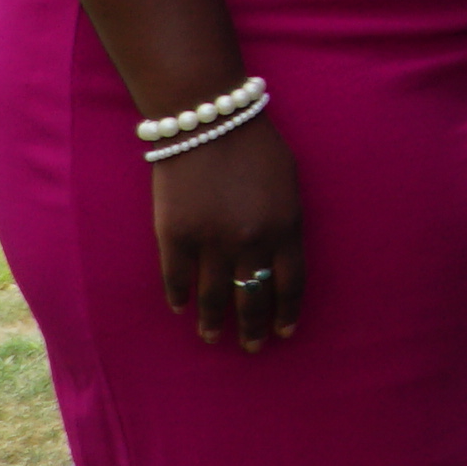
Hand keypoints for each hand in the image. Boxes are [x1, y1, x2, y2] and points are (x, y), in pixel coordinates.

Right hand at [149, 107, 304, 345]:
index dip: (288, 311)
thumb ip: (286, 222)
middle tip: (251, 346)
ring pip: (214, 297)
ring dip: (214, 322)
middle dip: (253, 328)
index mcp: (286, 227)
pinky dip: (179, 298)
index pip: (291, 284)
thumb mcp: (288, 183)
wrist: (207, 118)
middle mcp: (251, 241)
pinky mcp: (175, 235)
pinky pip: (176, 279)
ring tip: (213, 337)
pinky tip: (181, 308)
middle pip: (254, 298)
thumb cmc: (255, 144)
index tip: (285, 331)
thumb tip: (279, 257)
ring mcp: (211, 241)